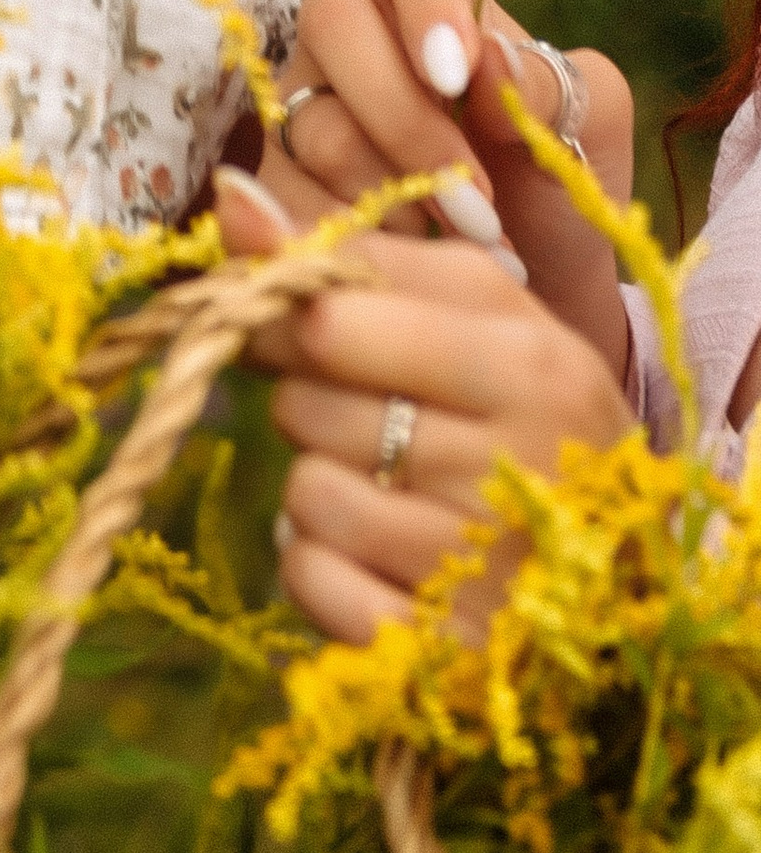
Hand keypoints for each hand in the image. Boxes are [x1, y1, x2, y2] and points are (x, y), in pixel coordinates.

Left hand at [214, 172, 631, 640]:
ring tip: (392, 488)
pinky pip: (311, 580)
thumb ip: (353, 253)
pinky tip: (382, 558)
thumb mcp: (474, 311)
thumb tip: (230, 196)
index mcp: (530, 366)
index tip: (304, 322)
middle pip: (306, 406)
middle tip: (381, 418)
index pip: (332, 319)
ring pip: (303, 494)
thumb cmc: (532, 416)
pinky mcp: (441, 656)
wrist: (622, 577)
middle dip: (315, 404)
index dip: (290, 316)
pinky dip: (322, 565)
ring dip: (320, 486)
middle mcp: (512, 471)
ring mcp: (479, 575)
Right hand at [254, 0, 633, 375]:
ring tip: (469, 245)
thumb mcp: (587, 132)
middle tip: (480, 202)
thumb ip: (551, 88)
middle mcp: (355, 30)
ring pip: (315, 120)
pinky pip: (289, 196)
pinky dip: (357, 235)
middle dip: (408, 120)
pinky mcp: (277, 177)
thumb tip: (489, 59)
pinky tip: (415, 262)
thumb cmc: (559, 188)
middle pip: (336, 21)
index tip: (459, 73)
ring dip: (395, 191)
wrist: (538, 292)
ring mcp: (304, 99)